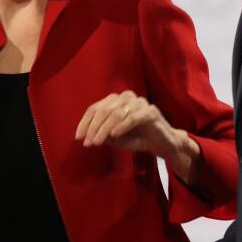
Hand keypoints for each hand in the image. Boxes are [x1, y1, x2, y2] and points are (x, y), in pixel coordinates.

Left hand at [76, 90, 197, 177]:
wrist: (162, 144)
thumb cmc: (138, 138)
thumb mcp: (115, 137)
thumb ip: (102, 133)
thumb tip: (87, 133)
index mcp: (117, 100)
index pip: (96, 108)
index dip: (85, 122)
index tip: (79, 137)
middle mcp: (127, 97)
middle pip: (105, 110)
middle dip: (94, 128)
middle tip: (88, 143)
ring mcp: (140, 103)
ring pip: (117, 113)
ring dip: (104, 129)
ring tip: (98, 142)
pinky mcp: (151, 112)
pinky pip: (133, 117)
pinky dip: (122, 126)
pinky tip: (114, 135)